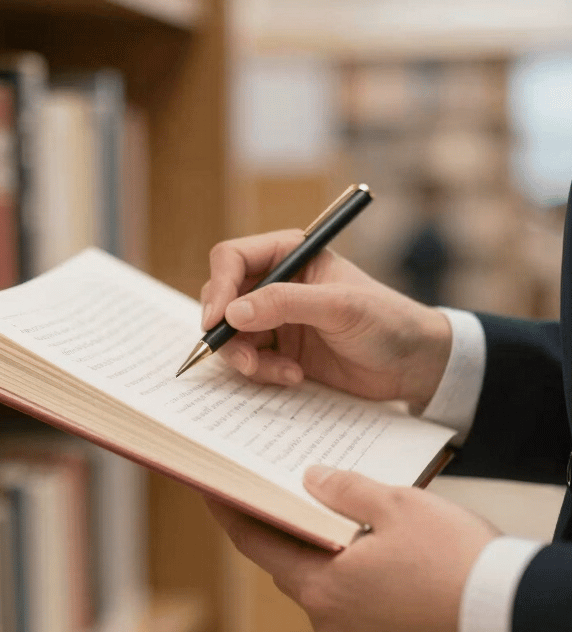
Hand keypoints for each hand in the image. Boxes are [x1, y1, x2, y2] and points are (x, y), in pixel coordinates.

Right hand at [201, 232, 451, 411]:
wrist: (413, 366)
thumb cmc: (387, 321)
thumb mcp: (339, 306)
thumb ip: (285, 303)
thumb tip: (233, 313)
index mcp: (290, 254)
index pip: (232, 258)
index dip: (218, 286)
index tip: (218, 320)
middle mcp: (276, 283)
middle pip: (222, 299)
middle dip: (227, 332)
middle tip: (245, 360)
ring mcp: (275, 319)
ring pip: (230, 335)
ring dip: (246, 358)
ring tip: (281, 372)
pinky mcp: (279, 351)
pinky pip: (249, 361)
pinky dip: (262, 373)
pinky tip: (294, 376)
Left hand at [208, 466, 498, 631]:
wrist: (506, 619)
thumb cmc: (451, 560)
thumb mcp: (395, 505)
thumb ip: (344, 489)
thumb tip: (310, 479)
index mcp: (319, 585)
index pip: (255, 543)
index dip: (230, 513)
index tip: (210, 489)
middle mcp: (329, 617)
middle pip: (286, 563)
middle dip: (276, 524)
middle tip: (266, 488)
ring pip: (320, 580)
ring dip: (315, 546)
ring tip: (319, 507)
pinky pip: (350, 597)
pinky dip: (344, 568)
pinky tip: (363, 543)